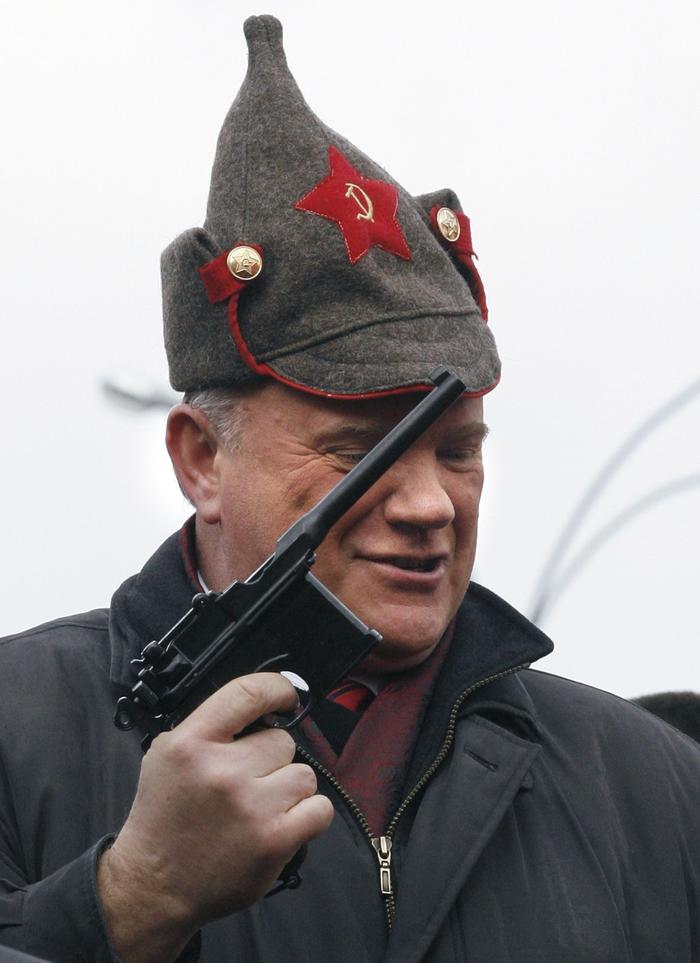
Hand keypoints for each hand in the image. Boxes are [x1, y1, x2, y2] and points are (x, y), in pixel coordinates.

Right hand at [98, 673, 333, 962]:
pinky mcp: (273, 840)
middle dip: (270, 760)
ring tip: (260, 808)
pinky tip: (282, 824)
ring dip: (288, 790)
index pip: (249, 692)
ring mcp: (250, 807)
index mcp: (190, 744)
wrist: (154, 886)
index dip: (278, 688)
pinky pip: (319, 808)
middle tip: (246, 784)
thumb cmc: (164, 819)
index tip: (286, 696)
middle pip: (282, 740)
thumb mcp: (168, 755)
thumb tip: (264, 704)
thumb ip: (211, 726)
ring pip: (303, 774)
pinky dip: (308, 816)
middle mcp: (221, 771)